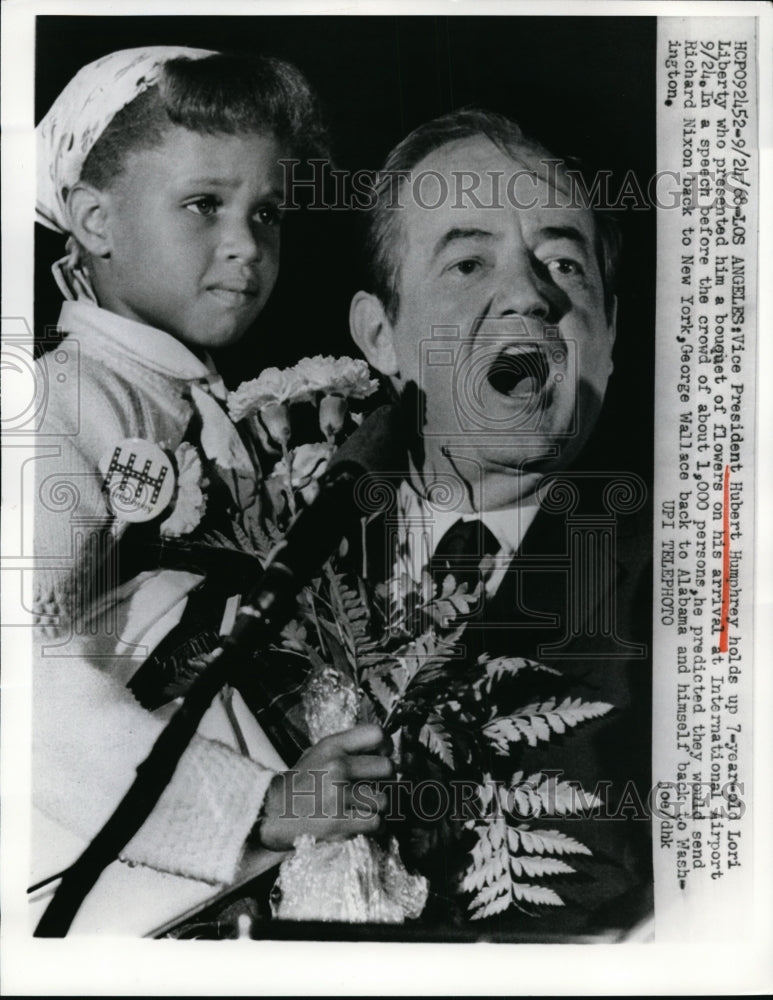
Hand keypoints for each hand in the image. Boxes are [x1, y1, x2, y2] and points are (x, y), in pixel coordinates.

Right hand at [256, 723, 392, 850]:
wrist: (272, 812)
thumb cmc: (302, 782)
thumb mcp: (319, 753)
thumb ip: (348, 748)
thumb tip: (386, 750)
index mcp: (333, 746)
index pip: (377, 734)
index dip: (386, 746)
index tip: (383, 757)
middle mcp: (337, 766)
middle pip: (388, 768)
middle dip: (386, 780)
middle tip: (375, 787)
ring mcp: (338, 794)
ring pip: (385, 799)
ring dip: (379, 807)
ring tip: (366, 808)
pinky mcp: (339, 821)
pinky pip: (376, 822)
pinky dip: (375, 826)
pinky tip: (365, 823)